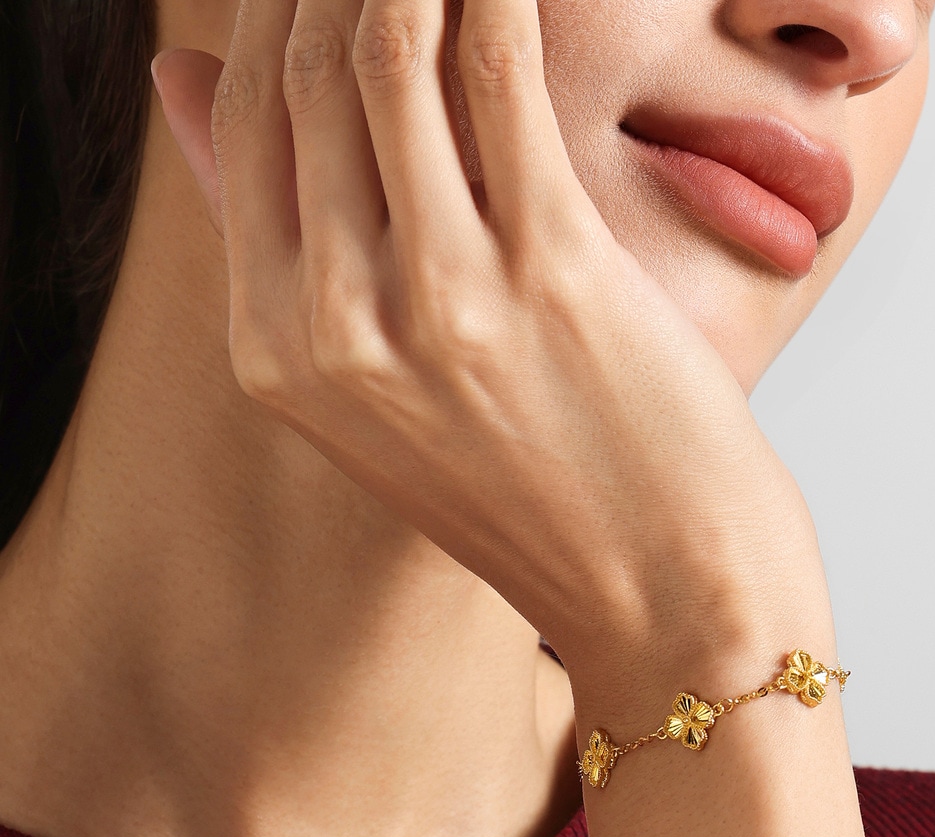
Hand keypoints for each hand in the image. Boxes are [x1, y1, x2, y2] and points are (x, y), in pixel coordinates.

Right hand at [152, 0, 832, 717]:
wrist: (660, 592)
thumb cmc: (541, 498)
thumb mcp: (385, 404)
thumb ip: (289, 252)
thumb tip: (185, 82)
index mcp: (281, 356)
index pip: (245, 126)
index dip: (281, 17)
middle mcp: (338, 326)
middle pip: (306, 77)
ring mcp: (439, 299)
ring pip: (388, 53)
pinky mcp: (549, 269)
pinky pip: (498, 75)